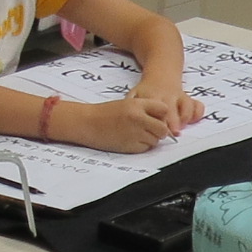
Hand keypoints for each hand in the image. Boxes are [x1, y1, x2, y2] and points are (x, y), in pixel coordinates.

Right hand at [63, 95, 180, 153]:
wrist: (87, 122)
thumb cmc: (106, 113)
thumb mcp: (128, 103)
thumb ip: (145, 109)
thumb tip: (164, 120)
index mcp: (137, 104)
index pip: (164, 110)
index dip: (162, 115)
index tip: (156, 117)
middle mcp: (138, 118)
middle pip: (163, 129)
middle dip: (159, 131)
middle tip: (150, 130)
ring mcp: (135, 133)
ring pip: (155, 140)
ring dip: (150, 139)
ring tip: (136, 133)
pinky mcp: (130, 146)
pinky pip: (145, 148)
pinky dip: (141, 146)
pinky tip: (130, 139)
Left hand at [127, 85, 204, 137]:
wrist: (162, 72)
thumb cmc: (148, 89)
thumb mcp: (135, 93)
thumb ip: (130, 104)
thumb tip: (123, 117)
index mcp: (152, 96)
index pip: (154, 109)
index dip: (156, 120)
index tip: (155, 131)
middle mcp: (167, 96)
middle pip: (171, 109)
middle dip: (172, 121)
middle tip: (173, 132)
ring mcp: (179, 97)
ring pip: (185, 106)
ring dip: (184, 117)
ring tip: (181, 128)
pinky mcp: (189, 99)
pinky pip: (197, 105)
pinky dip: (197, 112)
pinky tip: (194, 120)